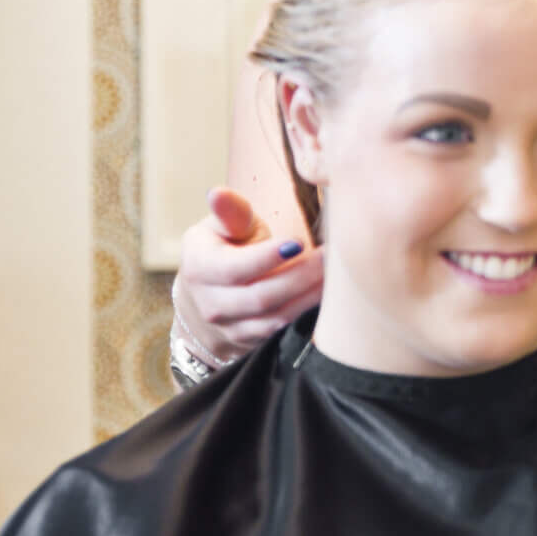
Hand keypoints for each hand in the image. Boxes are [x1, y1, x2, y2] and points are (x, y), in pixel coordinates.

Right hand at [171, 187, 321, 363]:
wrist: (211, 293)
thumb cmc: (226, 247)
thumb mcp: (223, 226)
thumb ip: (230, 212)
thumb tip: (217, 193)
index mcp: (200, 268)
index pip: (234, 268)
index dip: (267, 257)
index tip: (299, 242)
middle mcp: (211, 304)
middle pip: (261, 296)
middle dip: (301, 277)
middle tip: (332, 257)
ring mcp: (231, 328)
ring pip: (276, 318)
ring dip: (310, 297)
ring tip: (336, 274)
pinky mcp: (252, 342)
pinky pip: (285, 332)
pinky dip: (309, 315)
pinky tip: (330, 296)